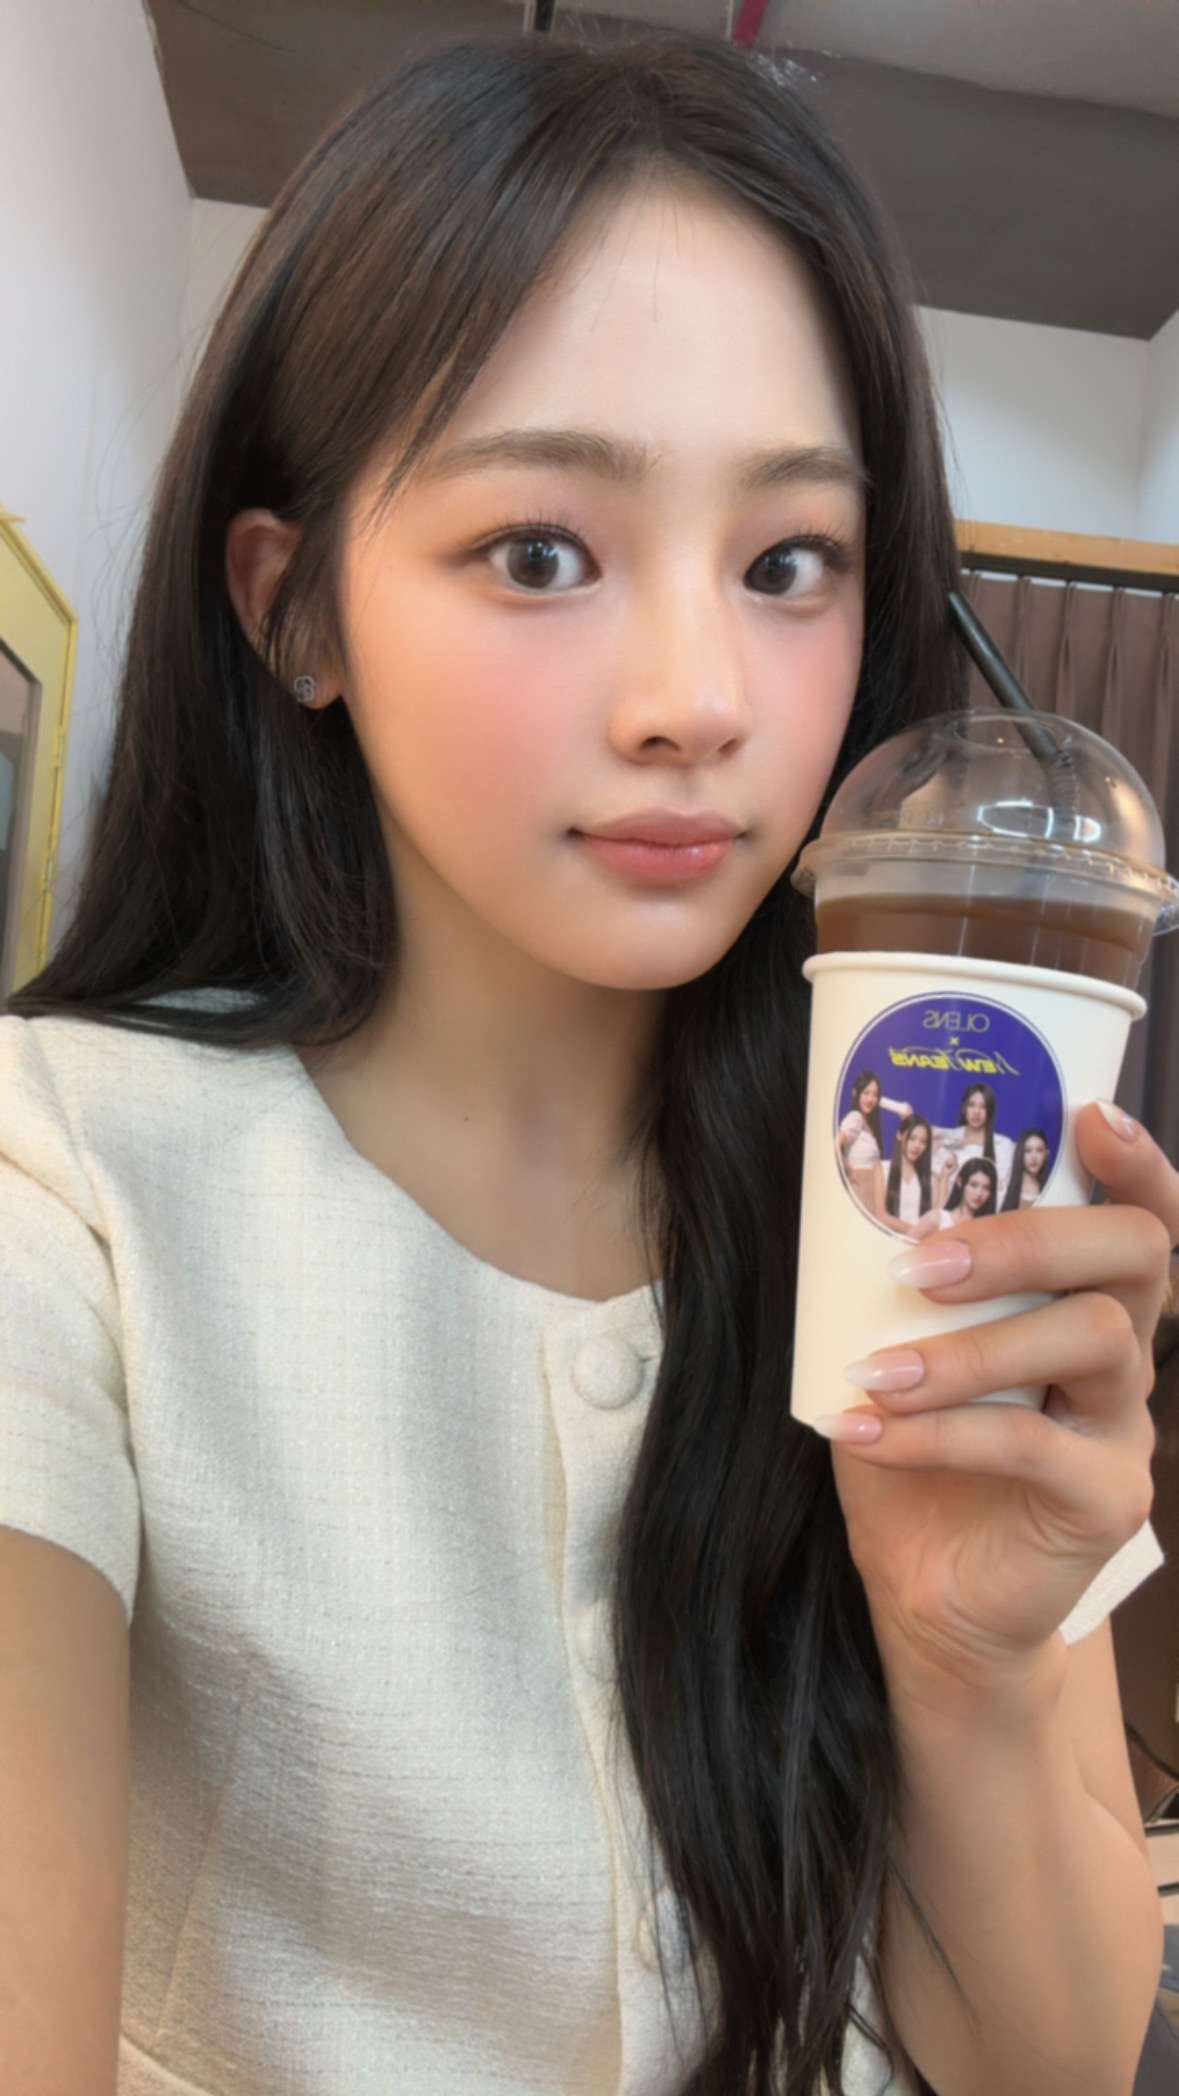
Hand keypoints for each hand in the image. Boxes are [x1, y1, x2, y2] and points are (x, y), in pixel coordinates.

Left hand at [819, 1102, 1178, 1699]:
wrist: (928, 1592)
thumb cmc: (916, 1452)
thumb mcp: (895, 1350)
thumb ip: (890, 1287)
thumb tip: (825, 1194)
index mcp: (1084, 1299)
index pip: (1141, 1216)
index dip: (1138, 1163)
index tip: (1093, 1113)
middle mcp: (1123, 1351)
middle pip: (1134, 1257)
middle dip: (1029, 1239)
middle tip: (921, 1260)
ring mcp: (1124, 1425)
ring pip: (1093, 1340)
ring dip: (971, 1346)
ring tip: (875, 1369)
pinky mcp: (1106, 1499)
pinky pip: (1032, 1446)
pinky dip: (936, 1433)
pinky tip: (862, 1429)